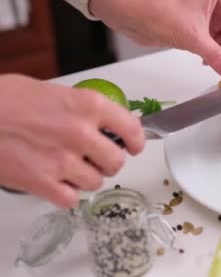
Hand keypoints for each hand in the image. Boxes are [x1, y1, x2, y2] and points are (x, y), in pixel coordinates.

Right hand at [0, 75, 144, 207]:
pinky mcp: (41, 182)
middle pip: (117, 162)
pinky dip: (65, 194)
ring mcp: (61, 160)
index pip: (131, 129)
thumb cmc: (4, 99)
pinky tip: (55, 182)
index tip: (134, 146)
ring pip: (96, 182)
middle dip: (108, 162)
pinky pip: (71, 200)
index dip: (136, 141)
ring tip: (70, 168)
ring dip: (86, 178)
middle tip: (96, 158)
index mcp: (87, 105)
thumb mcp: (54, 91)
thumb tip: (110, 119)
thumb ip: (84, 108)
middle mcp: (80, 133)